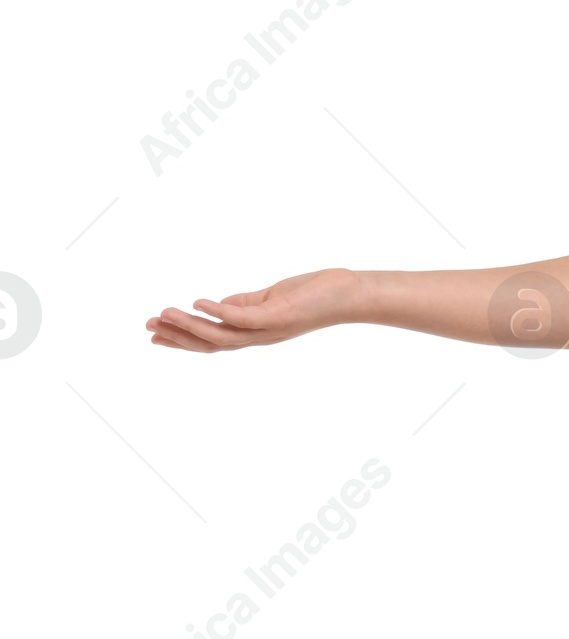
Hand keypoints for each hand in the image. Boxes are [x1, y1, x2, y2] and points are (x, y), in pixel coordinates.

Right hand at [145, 267, 362, 351]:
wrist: (350, 295)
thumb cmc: (313, 294)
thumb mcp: (269, 300)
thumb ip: (242, 304)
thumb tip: (214, 306)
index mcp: (254, 333)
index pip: (211, 341)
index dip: (181, 339)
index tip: (153, 335)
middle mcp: (258, 336)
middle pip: (210, 344)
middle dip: (178, 337)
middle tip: (148, 328)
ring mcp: (268, 328)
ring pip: (222, 335)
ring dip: (190, 326)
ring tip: (163, 314)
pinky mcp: (278, 315)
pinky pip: (244, 317)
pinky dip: (220, 312)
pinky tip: (199, 303)